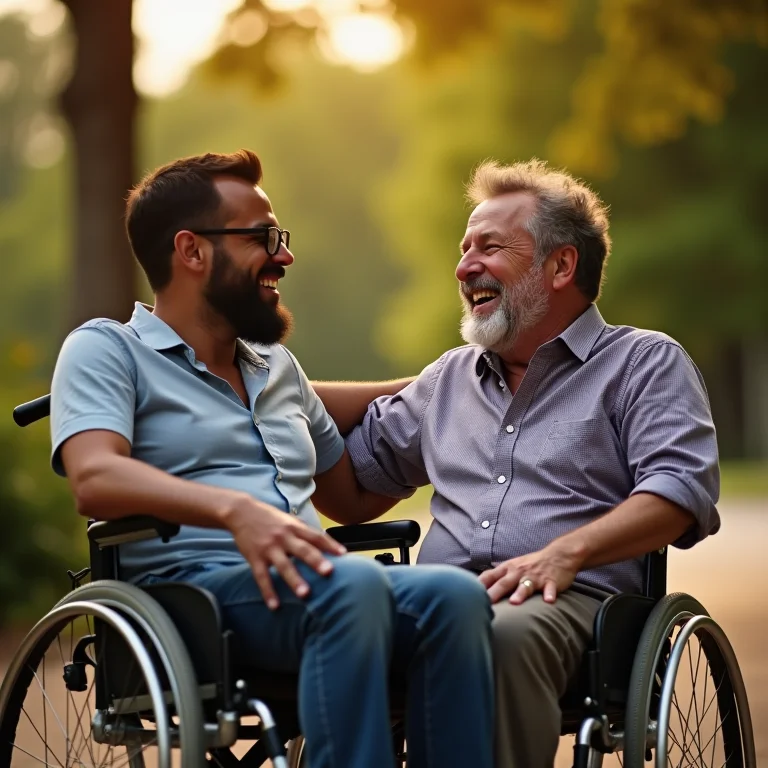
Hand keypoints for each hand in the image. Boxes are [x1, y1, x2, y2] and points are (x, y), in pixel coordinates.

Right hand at [223, 494, 346, 609]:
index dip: (330, 545)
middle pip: (302, 549)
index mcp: (294, 527)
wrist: (242, 512)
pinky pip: (262, 577)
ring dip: (294, 580)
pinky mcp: (255, 557)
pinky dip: (268, 592)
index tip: (343, 554)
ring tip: (305, 594)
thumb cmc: (270, 518)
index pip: (316, 536)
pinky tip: (275, 606)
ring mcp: (269, 548)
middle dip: (316, 561)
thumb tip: (325, 543)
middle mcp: (284, 537)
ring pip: (283, 565)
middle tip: (328, 572)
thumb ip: (304, 532)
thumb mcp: (289, 520)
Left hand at [478, 542, 581, 604]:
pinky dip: (550, 594)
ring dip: (520, 593)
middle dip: (494, 593)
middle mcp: (519, 572)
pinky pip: (550, 588)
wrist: (558, 555)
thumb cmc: (531, 565)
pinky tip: (549, 601)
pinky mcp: (551, 581)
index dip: (479, 585)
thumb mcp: (512, 567)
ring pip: (526, 586)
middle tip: (485, 604)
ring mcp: (535, 576)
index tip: (467, 594)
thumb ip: (496, 578)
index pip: (489, 576)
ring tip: (515, 602)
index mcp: (508, 569)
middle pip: (504, 583)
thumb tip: (475, 590)